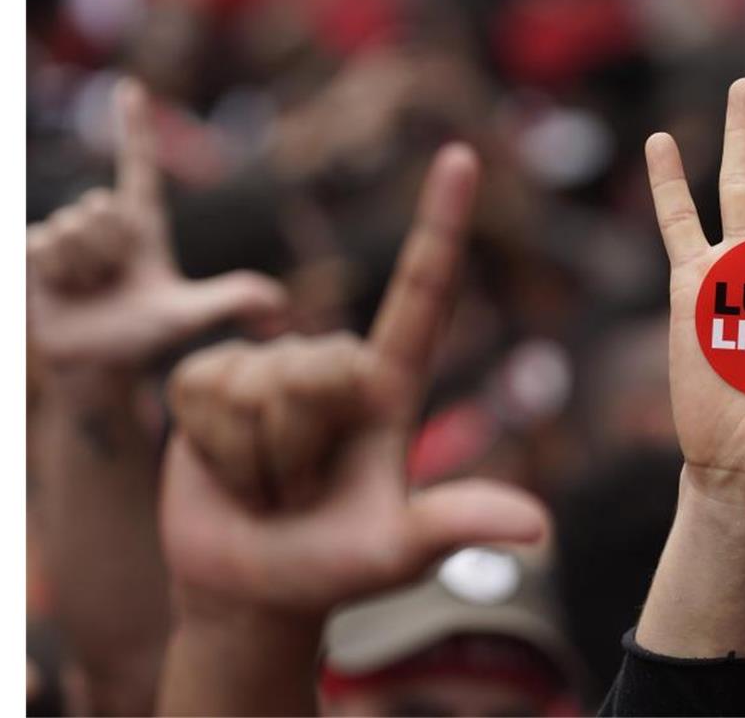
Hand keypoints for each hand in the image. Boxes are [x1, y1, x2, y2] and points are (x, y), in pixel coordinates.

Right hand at [27, 79, 286, 370]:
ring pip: (70, 226)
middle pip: (99, 207)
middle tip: (112, 282)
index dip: (134, 127)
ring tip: (88, 288)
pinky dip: (54, 273)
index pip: (138, 165)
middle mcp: (105, 222)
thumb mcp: (187, 316)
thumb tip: (279, 300)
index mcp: (143, 224)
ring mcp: (67, 234)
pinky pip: (40, 244)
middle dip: (107, 251)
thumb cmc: (142, 339)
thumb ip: (231, 300)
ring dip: (81, 267)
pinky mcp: (32, 250)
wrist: (97, 367)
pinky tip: (58, 290)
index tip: (131, 88)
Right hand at [160, 144, 547, 615]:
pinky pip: (207, 389)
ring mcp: (267, 365)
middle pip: (318, 370)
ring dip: (259, 459)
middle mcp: (331, 363)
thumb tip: (537, 529)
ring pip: (260, 387)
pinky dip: (216, 448)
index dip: (440, 223)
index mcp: (388, 385)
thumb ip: (455, 526)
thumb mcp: (397, 551)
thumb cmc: (333, 567)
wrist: (250, 586)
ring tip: (270, 485)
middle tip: (303, 490)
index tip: (461, 156)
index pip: (422, 292)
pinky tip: (224, 466)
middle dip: (303, 448)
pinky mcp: (208, 375)